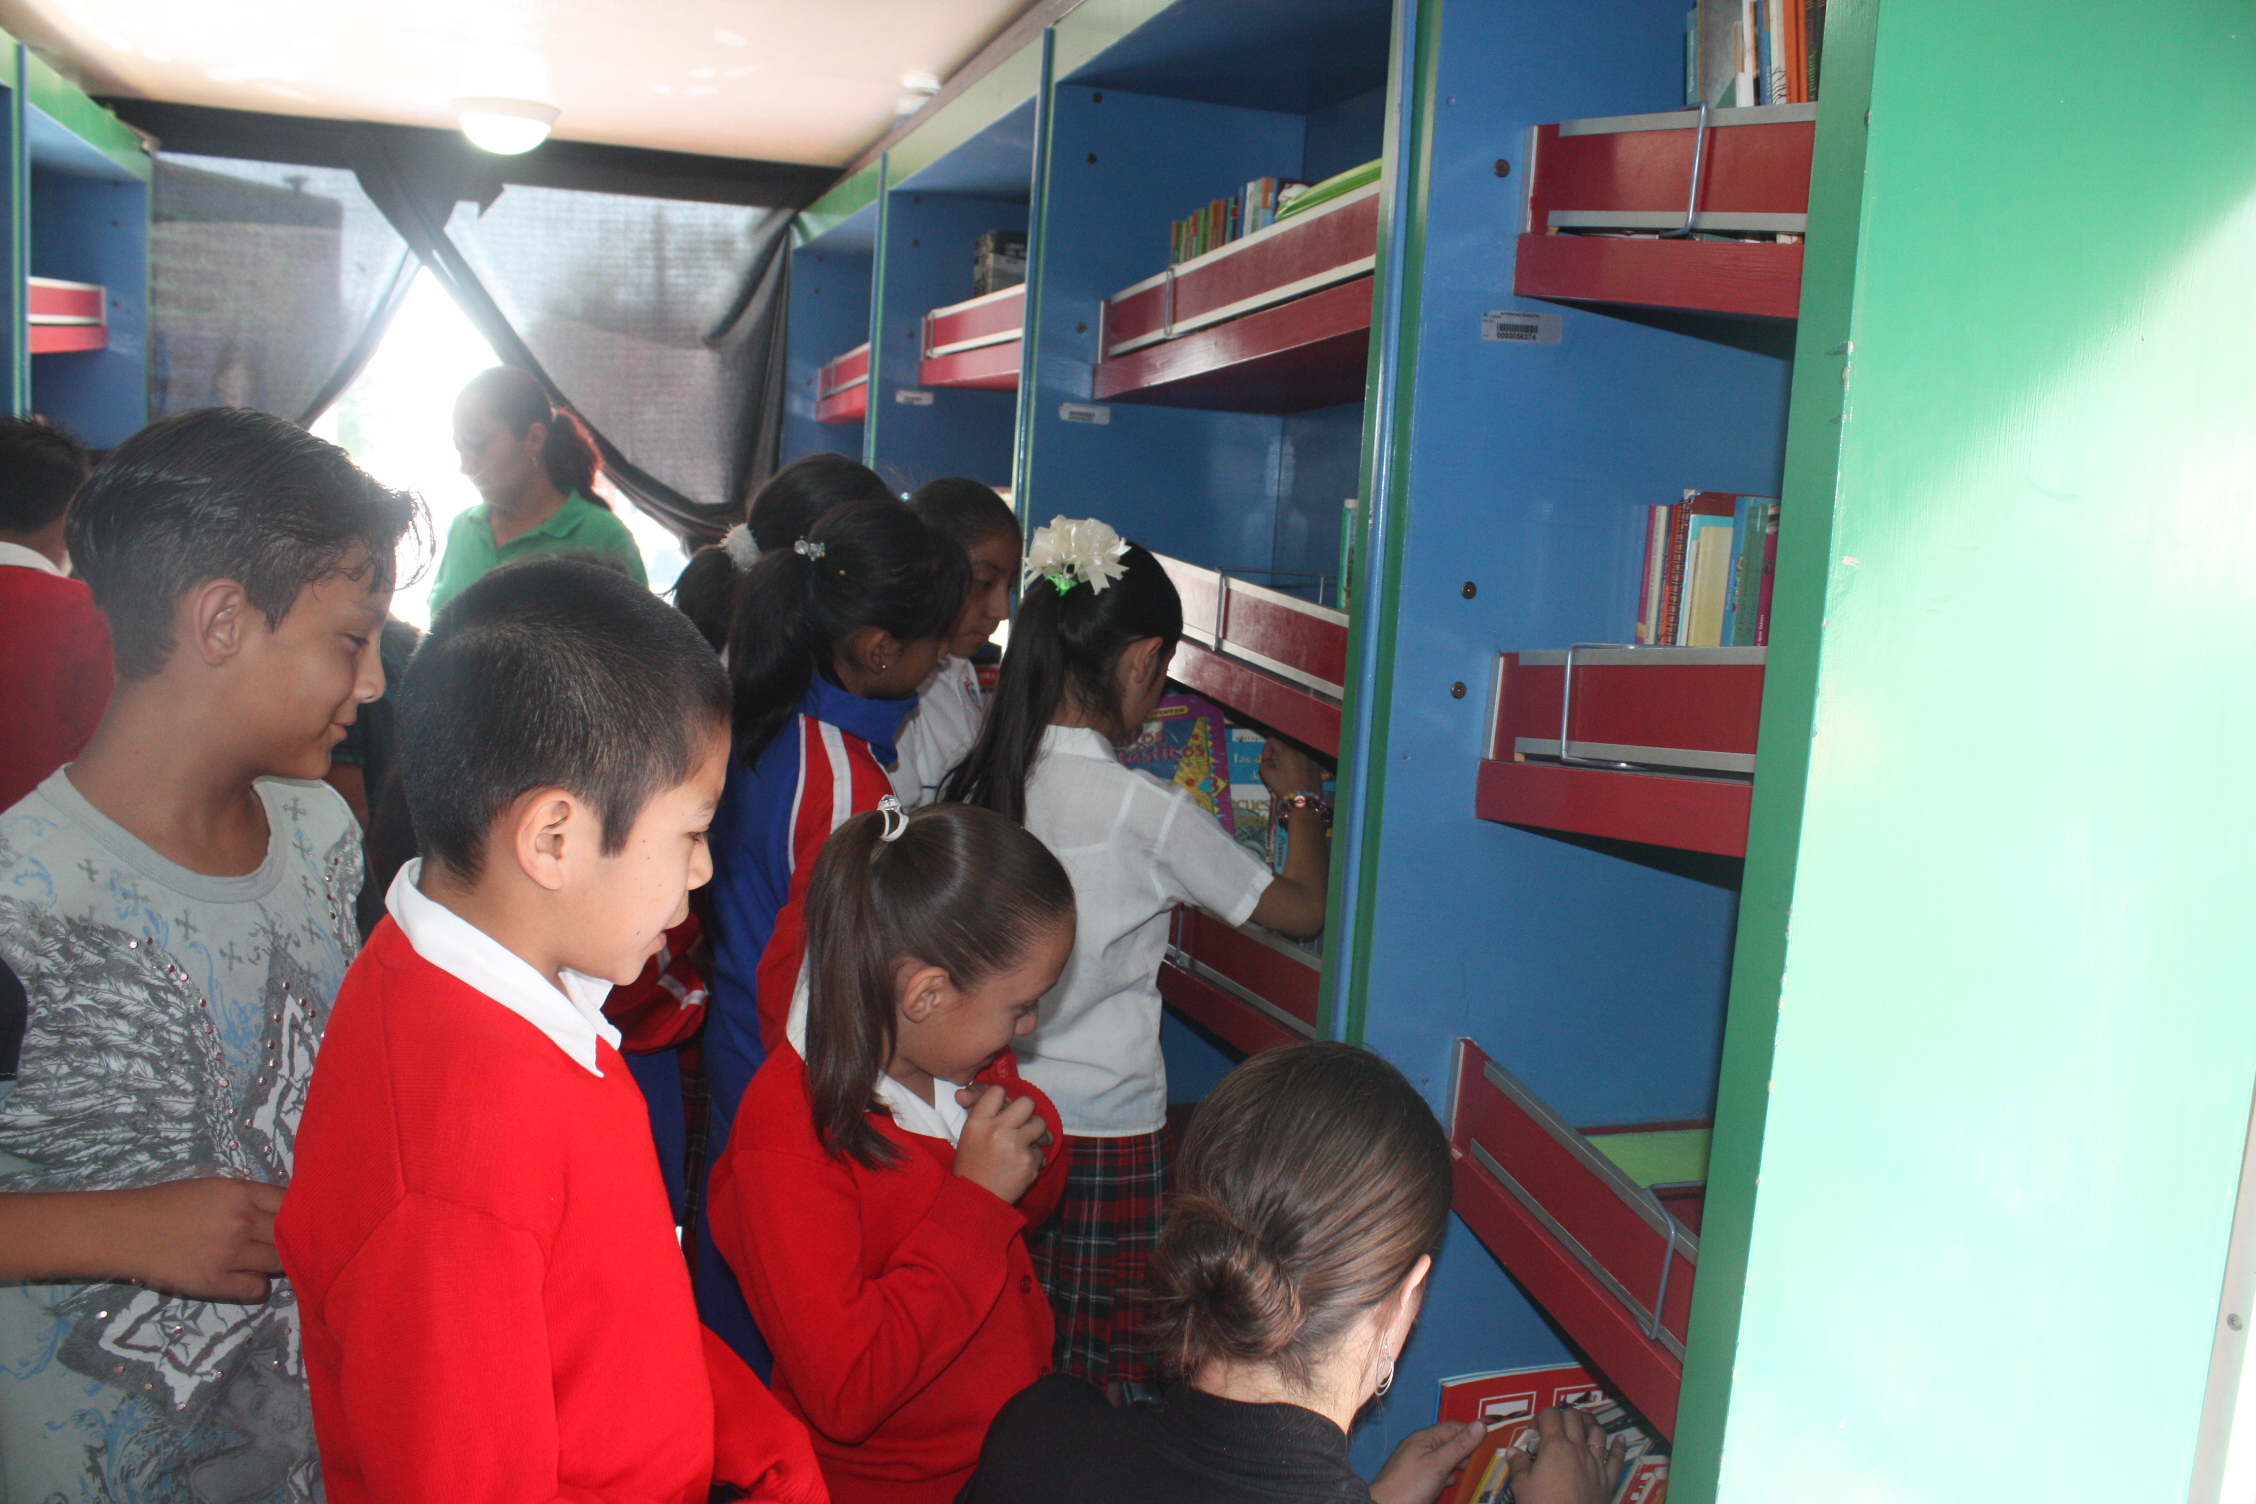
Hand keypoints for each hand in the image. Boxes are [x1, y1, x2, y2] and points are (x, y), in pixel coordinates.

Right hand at [110, 1177, 286, 1301]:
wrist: (125, 1230)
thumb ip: (248, 1198)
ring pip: (277, 1263)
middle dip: (292, 1240)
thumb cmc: (167, 1204)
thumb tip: (283, 1211)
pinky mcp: (215, 1282)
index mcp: (240, 1193)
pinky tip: (247, 1279)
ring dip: (276, 1263)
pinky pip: (256, 1289)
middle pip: (288, 1234)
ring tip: (263, 1261)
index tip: (301, 1220)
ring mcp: (229, 1253)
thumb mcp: (214, 1188)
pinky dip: (257, 1286)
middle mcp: (241, 1221)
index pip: (291, 1202)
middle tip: (286, 1245)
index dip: (300, 1212)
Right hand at [952, 1084, 1047, 1204]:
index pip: (998, 1091)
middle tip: (1021, 1125)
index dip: (1003, 1099)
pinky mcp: (1029, 1163)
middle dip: (1027, 1113)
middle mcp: (997, 1129)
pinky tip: (1020, 1167)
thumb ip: (980, 1113)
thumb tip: (967, 1091)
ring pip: (1040, 1124)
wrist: (975, 1202)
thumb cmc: (970, 1168)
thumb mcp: (968, 1136)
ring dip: (1035, 1134)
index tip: (1004, 1110)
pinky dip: (1033, 1159)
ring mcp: (1015, 1146)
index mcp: (978, 1122)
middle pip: (1027, 1102)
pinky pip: (1041, 1152)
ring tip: (1023, 1145)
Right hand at [1260, 739, 1324, 800]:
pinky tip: (1296, 774)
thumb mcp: (1267, 776)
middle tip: (1274, 764)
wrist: (1304, 801)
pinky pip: (1304, 758)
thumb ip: (1264, 764)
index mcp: (1287, 750)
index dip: (1266, 748)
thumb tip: (1268, 761)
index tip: (1266, 761)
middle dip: (1277, 752)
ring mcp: (1310, 757)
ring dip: (1287, 757)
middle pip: (1285, 744)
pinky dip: (1298, 762)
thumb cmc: (1284, 787)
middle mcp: (1300, 750)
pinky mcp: (1316, 765)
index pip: (1273, 739)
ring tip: (1285, 770)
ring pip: (1295, 751)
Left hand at [1369, 1419, 1485, 1503]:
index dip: (1472, 1433)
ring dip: (1458, 1464)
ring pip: (1443, 1458)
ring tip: (1475, 1472)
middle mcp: (1420, 1446)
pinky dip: (1447, 1475)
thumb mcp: (1438, 1464)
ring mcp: (1416, 1463)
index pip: (1454, 1427)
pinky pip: (1436, 1472)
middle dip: (1467, 1450)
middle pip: (1449, 1442)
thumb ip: (1459, 1445)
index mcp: (1425, 1438)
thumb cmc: (1412, 1485)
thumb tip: (1481, 1423)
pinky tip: (1454, 1483)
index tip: (1491, 1443)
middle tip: (1486, 1462)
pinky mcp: (1415, 1478)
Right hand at [1503, 1408, 1625, 1503]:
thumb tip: (1512, 1451)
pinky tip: (1620, 1438)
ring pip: (1597, 1432)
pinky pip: (1617, 1458)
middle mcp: (1578, 1448)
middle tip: (1555, 1426)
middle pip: (1574, 1417)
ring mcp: (1596, 1463)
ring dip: (1590, 1422)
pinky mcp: (1608, 1479)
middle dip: (1563, 1415)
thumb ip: (1518, 1465)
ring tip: (1583, 1419)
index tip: (1533, 1431)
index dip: (1540, 1417)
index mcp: (1555, 1446)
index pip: (1549, 1415)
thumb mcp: (1522, 1486)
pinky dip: (1619, 1446)